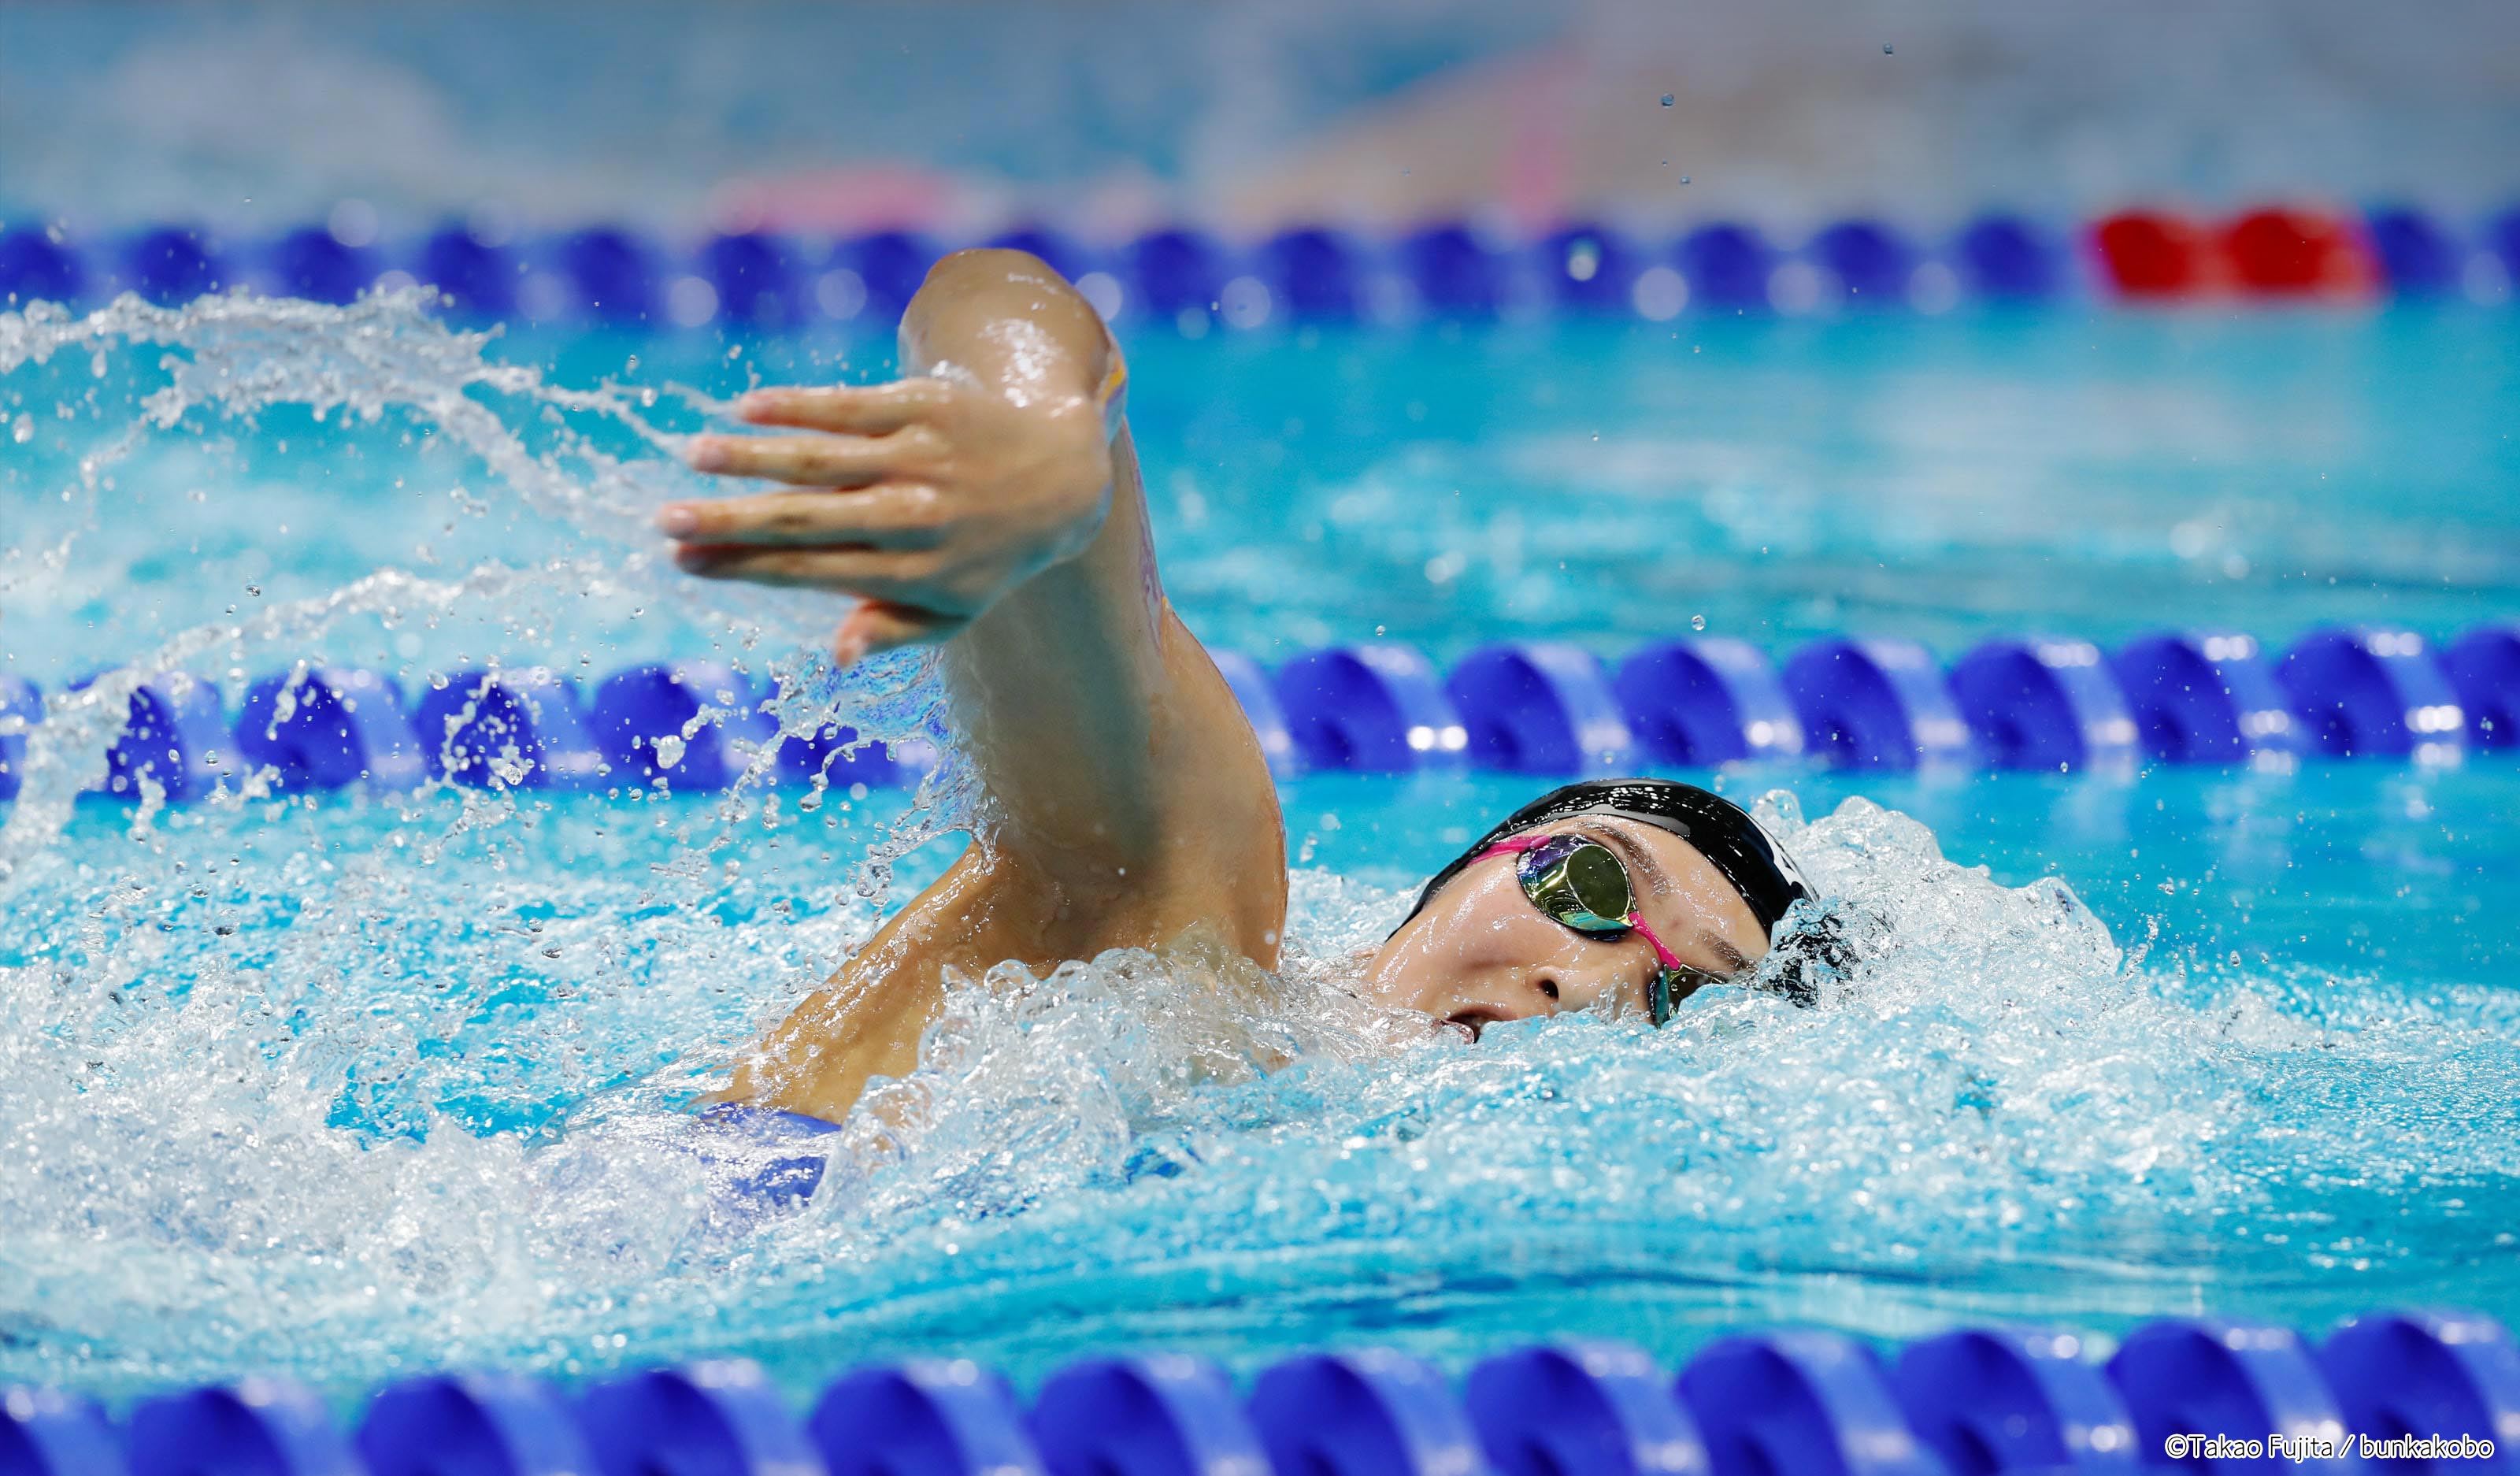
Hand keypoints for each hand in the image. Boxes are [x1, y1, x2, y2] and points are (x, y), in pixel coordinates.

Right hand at [661, 375, 1114, 664]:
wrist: (1063, 475)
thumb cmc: (990, 552)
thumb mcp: (955, 610)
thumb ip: (892, 631)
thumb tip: (835, 655)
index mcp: (912, 571)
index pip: (810, 570)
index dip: (744, 566)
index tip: (685, 561)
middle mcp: (914, 516)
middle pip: (806, 520)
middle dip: (731, 521)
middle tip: (665, 520)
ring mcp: (920, 458)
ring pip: (822, 457)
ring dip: (752, 458)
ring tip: (693, 457)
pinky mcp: (927, 405)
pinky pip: (851, 405)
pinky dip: (797, 407)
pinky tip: (746, 408)